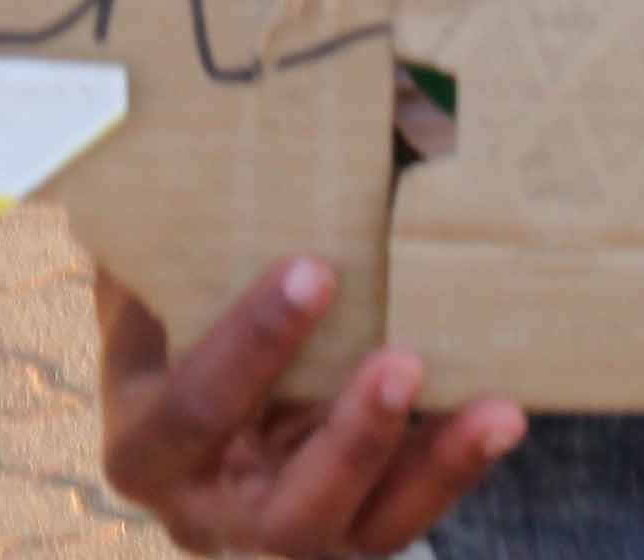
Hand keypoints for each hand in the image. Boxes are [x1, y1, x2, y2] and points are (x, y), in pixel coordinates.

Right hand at [97, 263, 522, 555]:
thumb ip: (158, 235)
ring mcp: (280, 535)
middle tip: (406, 360)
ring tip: (495, 412)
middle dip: (352, 440)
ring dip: (431, 471)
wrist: (184, 395)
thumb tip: (192, 124)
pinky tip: (499, 418)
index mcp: (145, 446)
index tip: (315, 270)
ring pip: (361, 535)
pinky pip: (405, 520)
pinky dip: (453, 470)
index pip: (196, 409)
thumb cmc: (168, 318)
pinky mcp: (343, 537)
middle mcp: (208, 513)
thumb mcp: (145, 283)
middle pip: (284, 513)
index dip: (252, 345)